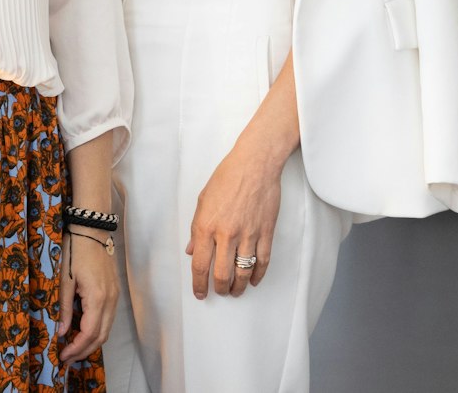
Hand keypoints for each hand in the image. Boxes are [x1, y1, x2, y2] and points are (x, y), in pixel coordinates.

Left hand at [58, 228, 117, 363]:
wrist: (91, 231)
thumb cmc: (75, 251)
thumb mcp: (65, 280)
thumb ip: (65, 308)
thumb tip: (62, 332)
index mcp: (98, 298)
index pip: (89, 333)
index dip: (76, 348)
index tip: (63, 356)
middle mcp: (110, 300)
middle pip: (101, 337)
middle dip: (84, 351)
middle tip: (66, 358)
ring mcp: (115, 297)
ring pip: (107, 330)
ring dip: (91, 343)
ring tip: (72, 349)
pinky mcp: (114, 293)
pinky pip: (108, 319)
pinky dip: (96, 330)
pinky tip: (82, 332)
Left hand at [186, 139, 284, 299]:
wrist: (255, 164)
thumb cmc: (227, 177)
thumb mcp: (202, 200)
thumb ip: (196, 229)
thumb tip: (191, 251)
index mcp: (206, 226)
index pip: (200, 264)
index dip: (198, 283)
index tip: (199, 292)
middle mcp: (226, 234)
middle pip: (221, 274)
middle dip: (219, 289)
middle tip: (218, 292)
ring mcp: (247, 235)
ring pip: (243, 272)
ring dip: (238, 287)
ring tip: (235, 291)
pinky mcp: (265, 232)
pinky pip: (262, 261)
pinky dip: (258, 275)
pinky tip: (253, 281)